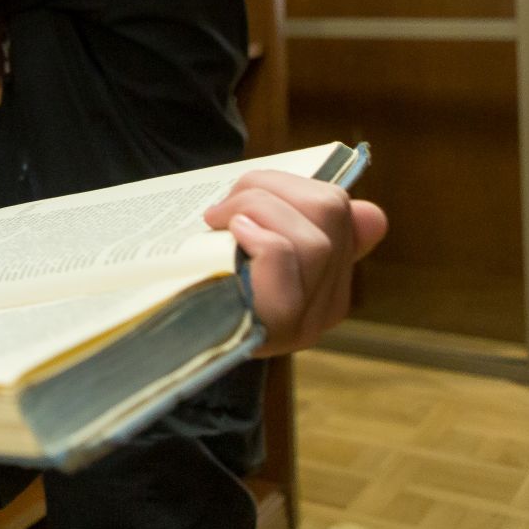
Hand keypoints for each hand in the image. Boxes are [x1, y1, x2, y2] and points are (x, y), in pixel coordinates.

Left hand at [203, 172, 387, 356]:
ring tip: (218, 219)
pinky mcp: (277, 324)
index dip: (316, 190)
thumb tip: (367, 213)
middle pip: (333, 211)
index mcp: (330, 279)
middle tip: (226, 202)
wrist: (161, 343)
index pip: (362, 219)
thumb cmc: (200, 286)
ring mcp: (306, 319)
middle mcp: (328, 303)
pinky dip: (256, 234)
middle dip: (272, 185)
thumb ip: (290, 227)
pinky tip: (229, 234)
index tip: (266, 191)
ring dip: (256, 206)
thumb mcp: (246, 251)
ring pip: (313, 237)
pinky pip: (284, 255)